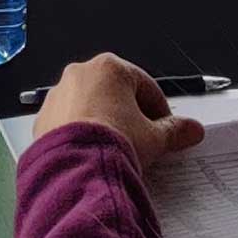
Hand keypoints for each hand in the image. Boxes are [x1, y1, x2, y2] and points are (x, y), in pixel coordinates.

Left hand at [33, 55, 207, 167]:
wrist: (77, 168)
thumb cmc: (116, 143)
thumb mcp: (154, 138)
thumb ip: (175, 130)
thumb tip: (192, 129)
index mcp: (109, 68)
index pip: (145, 85)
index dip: (160, 109)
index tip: (166, 129)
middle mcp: (80, 73)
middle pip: (115, 92)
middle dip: (131, 115)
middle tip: (144, 140)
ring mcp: (58, 93)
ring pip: (90, 105)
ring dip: (105, 122)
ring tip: (119, 150)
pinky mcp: (44, 115)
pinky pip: (70, 120)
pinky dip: (83, 132)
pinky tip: (95, 153)